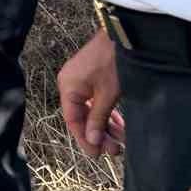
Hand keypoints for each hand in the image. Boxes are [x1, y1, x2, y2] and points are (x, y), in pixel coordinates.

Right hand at [57, 31, 125, 156]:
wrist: (122, 36)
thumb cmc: (113, 62)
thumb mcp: (107, 95)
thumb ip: (98, 119)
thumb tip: (91, 140)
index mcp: (68, 88)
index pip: (73, 121)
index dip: (85, 139)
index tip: (98, 154)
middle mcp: (70, 84)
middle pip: (82, 117)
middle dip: (99, 134)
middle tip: (116, 150)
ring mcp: (80, 80)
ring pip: (90, 110)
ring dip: (105, 125)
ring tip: (121, 139)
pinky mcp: (91, 77)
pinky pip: (95, 101)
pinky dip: (106, 113)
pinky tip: (119, 125)